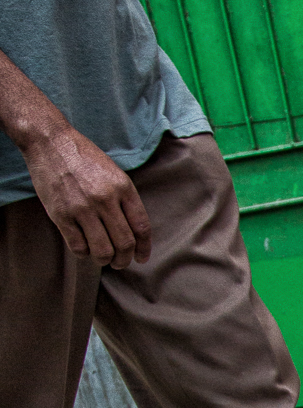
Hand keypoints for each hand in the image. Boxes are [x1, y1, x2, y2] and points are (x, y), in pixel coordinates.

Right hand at [23, 125, 151, 267]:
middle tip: (121, 263)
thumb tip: (133, 229)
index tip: (142, 258)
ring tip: (104, 259)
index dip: (144, 247)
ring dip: (105, 260)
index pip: (141, 226)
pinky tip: (85, 249)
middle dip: (125, 259)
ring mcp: (82, 208)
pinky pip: (77, 245)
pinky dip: (84, 253)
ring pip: (102, 249)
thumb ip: (125, 199)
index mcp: (124, 188)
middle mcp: (106, 200)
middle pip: (124, 242)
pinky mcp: (61, 215)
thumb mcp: (115, 173)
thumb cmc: (86, 158)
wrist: (53, 144)